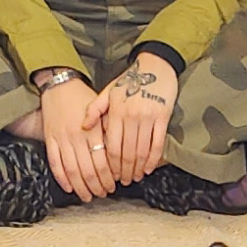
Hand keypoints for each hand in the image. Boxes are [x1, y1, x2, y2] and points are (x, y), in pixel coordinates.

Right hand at [36, 76, 115, 200]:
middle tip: (103, 194)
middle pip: (88, 170)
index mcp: (93, 129)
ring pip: (72, 170)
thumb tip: (119, 155)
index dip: (109, 178)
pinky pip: (55, 163)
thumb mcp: (102, 111)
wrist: (59, 84)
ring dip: (81, 187)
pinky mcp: (49, 139)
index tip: (113, 185)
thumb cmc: (83, 98)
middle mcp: (77, 136)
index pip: (103, 161)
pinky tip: (69, 187)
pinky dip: (62, 178)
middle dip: (97, 186)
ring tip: (88, 196)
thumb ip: (109, 131)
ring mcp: (62, 138)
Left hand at [96, 55, 176, 182]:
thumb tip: (83, 127)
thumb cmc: (129, 80)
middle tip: (123, 182)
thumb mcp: (108, 91)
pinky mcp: (163, 117)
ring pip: (142, 151)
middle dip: (124, 171)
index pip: (112, 146)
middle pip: (127, 152)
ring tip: (135, 177)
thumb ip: (95, 109)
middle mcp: (131, 116)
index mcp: (116, 112)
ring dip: (138, 168)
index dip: (111, 165)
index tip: (111, 175)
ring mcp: (148, 117)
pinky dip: (153, 159)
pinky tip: (149, 168)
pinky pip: (157, 143)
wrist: (155, 65)